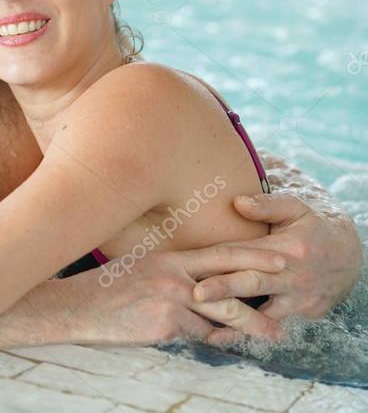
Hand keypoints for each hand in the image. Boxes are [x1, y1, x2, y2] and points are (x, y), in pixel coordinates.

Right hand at [51, 247, 286, 345]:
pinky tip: (212, 343)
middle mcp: (173, 276)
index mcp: (169, 258)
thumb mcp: (142, 267)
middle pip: (228, 282)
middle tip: (289, 285)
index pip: (220, 253)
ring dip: (248, 326)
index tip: (279, 255)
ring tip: (272, 333)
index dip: (253, 253)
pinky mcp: (164, 326)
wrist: (76, 307)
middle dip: (262, 285)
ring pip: (219, 315)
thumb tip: (202, 282)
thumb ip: (174, 272)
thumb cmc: (108, 288)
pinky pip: (195, 336)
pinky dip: (203, 340)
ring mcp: (169, 301)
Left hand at [192, 193, 362, 334]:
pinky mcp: (304, 316)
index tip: (193, 265)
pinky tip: (226, 339)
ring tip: (208, 330)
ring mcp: (300, 300)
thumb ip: (267, 205)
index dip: (218, 260)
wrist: (348, 256)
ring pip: (263, 313)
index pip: (247, 253)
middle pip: (253, 283)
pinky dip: (251, 333)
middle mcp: (294, 276)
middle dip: (224, 290)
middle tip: (196, 295)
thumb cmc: (312, 227)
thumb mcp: (295, 208)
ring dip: (236, 322)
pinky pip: (273, 327)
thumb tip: (238, 202)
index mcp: (288, 248)